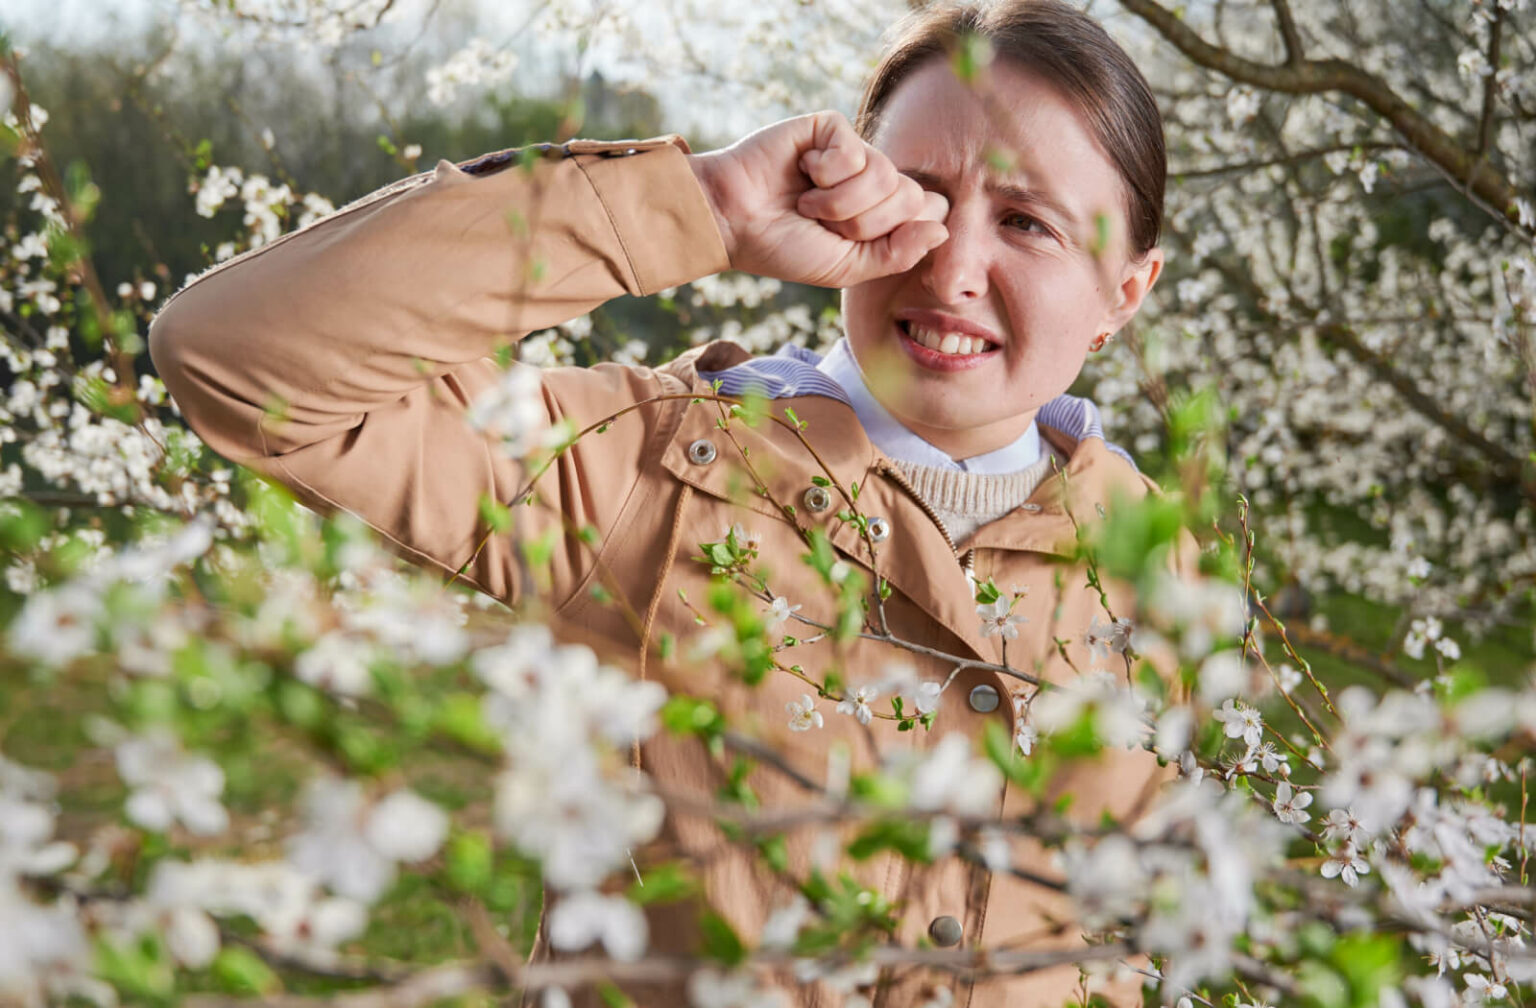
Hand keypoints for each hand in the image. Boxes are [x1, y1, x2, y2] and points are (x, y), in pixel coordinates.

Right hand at [687, 111, 948, 287]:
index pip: (928, 214)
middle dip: (864, 224)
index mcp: (884, 213)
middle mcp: (875, 180)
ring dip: (839, 202)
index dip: (895, 235)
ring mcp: (855, 151)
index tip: (853, 244)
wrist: (734, 222)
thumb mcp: (848, 267)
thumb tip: (943, 228)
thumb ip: (898, 254)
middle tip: (824, 225)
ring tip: (807, 204)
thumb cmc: (785, 248)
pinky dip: (825, 174)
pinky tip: (802, 172)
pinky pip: (856, 151)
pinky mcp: (832, 128)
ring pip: (885, 175)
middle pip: (911, 196)